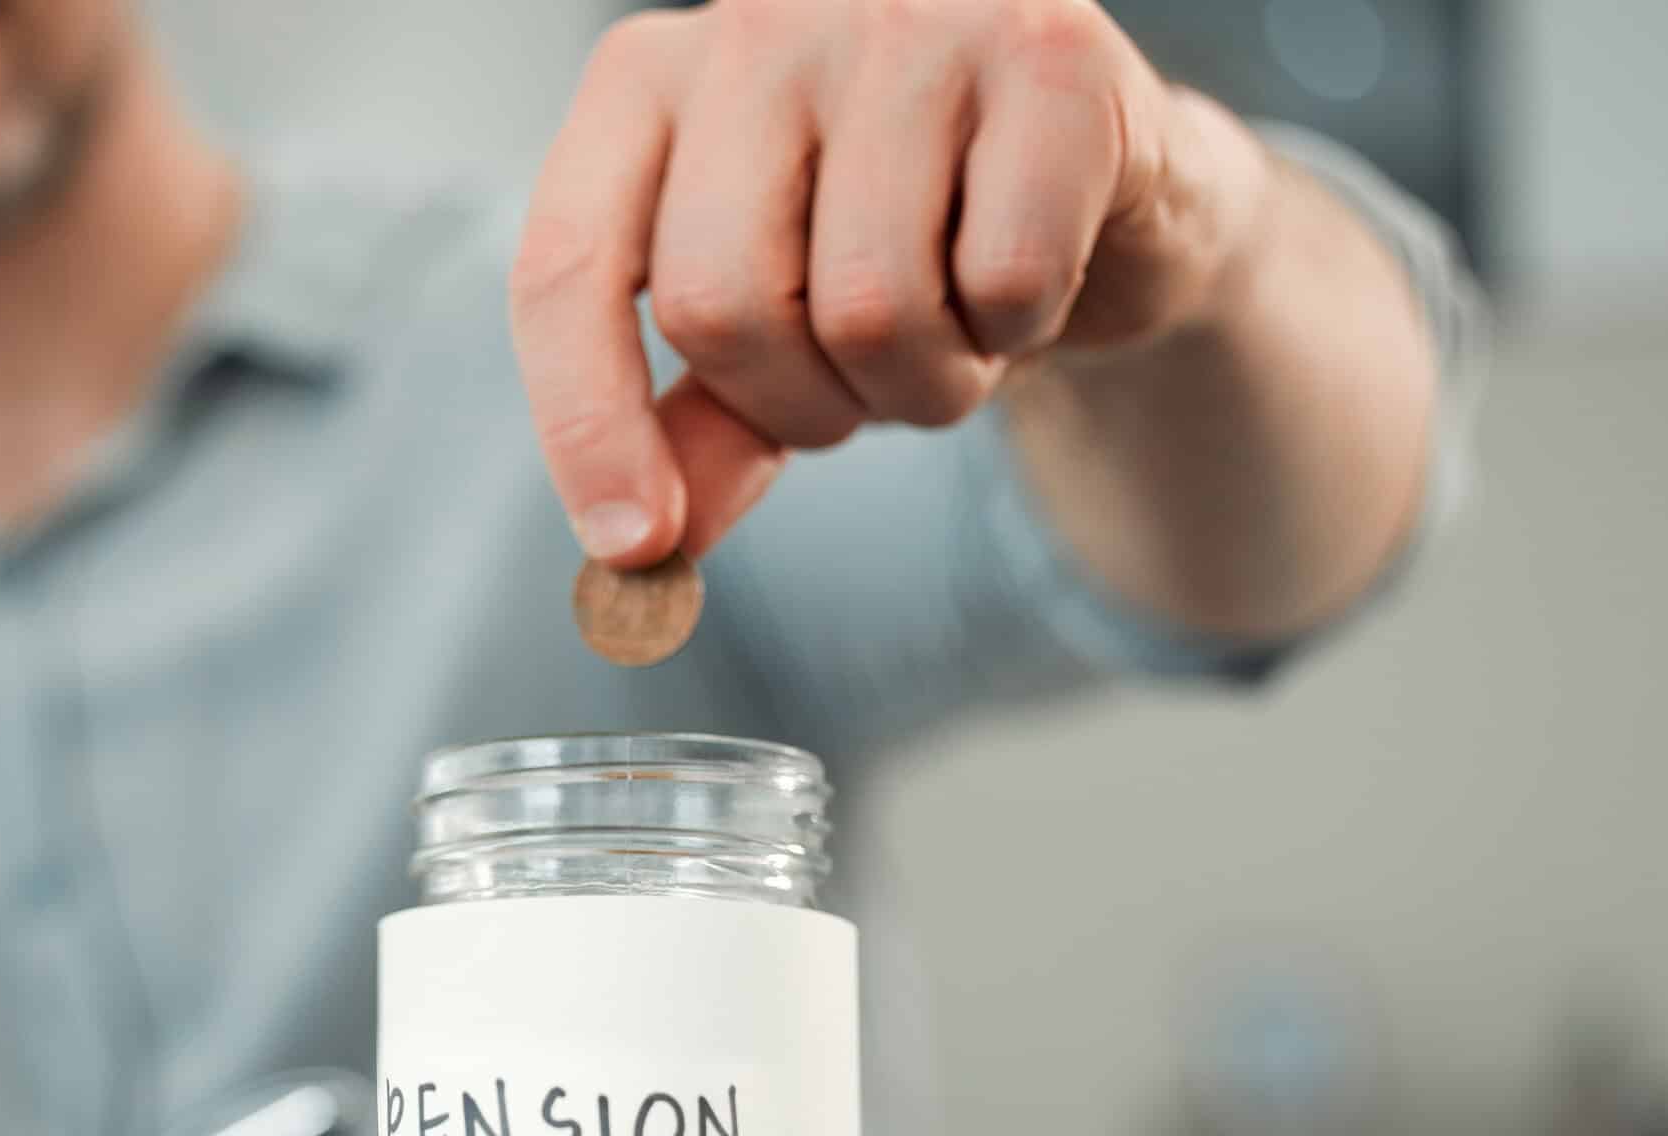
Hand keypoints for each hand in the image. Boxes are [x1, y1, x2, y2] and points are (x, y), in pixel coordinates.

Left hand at [512, 0, 1273, 565]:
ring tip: (955, 326)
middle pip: (718, 304)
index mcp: (646, 79)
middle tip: (862, 383)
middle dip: (800, 405)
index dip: (587, 424)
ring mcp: (907, 17)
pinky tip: (1028, 277)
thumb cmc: (905, 253)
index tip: (633, 546)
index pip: (568, 265)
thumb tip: (639, 550)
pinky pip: (1005, 276)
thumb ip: (697, 432)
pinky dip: (1021, 327)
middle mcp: (762, 19)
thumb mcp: (773, 346)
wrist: (1099, 191)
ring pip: (868, 305)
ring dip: (922, 385)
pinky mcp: (1049, 46)